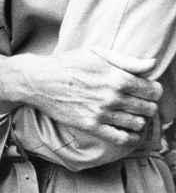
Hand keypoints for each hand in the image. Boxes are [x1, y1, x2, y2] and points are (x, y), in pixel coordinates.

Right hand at [0, 48, 161, 145]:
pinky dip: (131, 137)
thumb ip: (127, 60)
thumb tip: (152, 64)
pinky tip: (128, 130)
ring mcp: (102, 114)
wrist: (39, 80)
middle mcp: (112, 97)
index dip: (154, 90)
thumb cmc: (68, 64)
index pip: (153, 90)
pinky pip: (122, 138)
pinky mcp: (91, 126)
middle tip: (139, 101)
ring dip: (139, 119)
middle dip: (148, 104)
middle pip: (148, 108)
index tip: (148, 89)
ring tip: (132, 114)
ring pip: (138, 124)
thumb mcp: (96, 53)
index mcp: (116, 77)